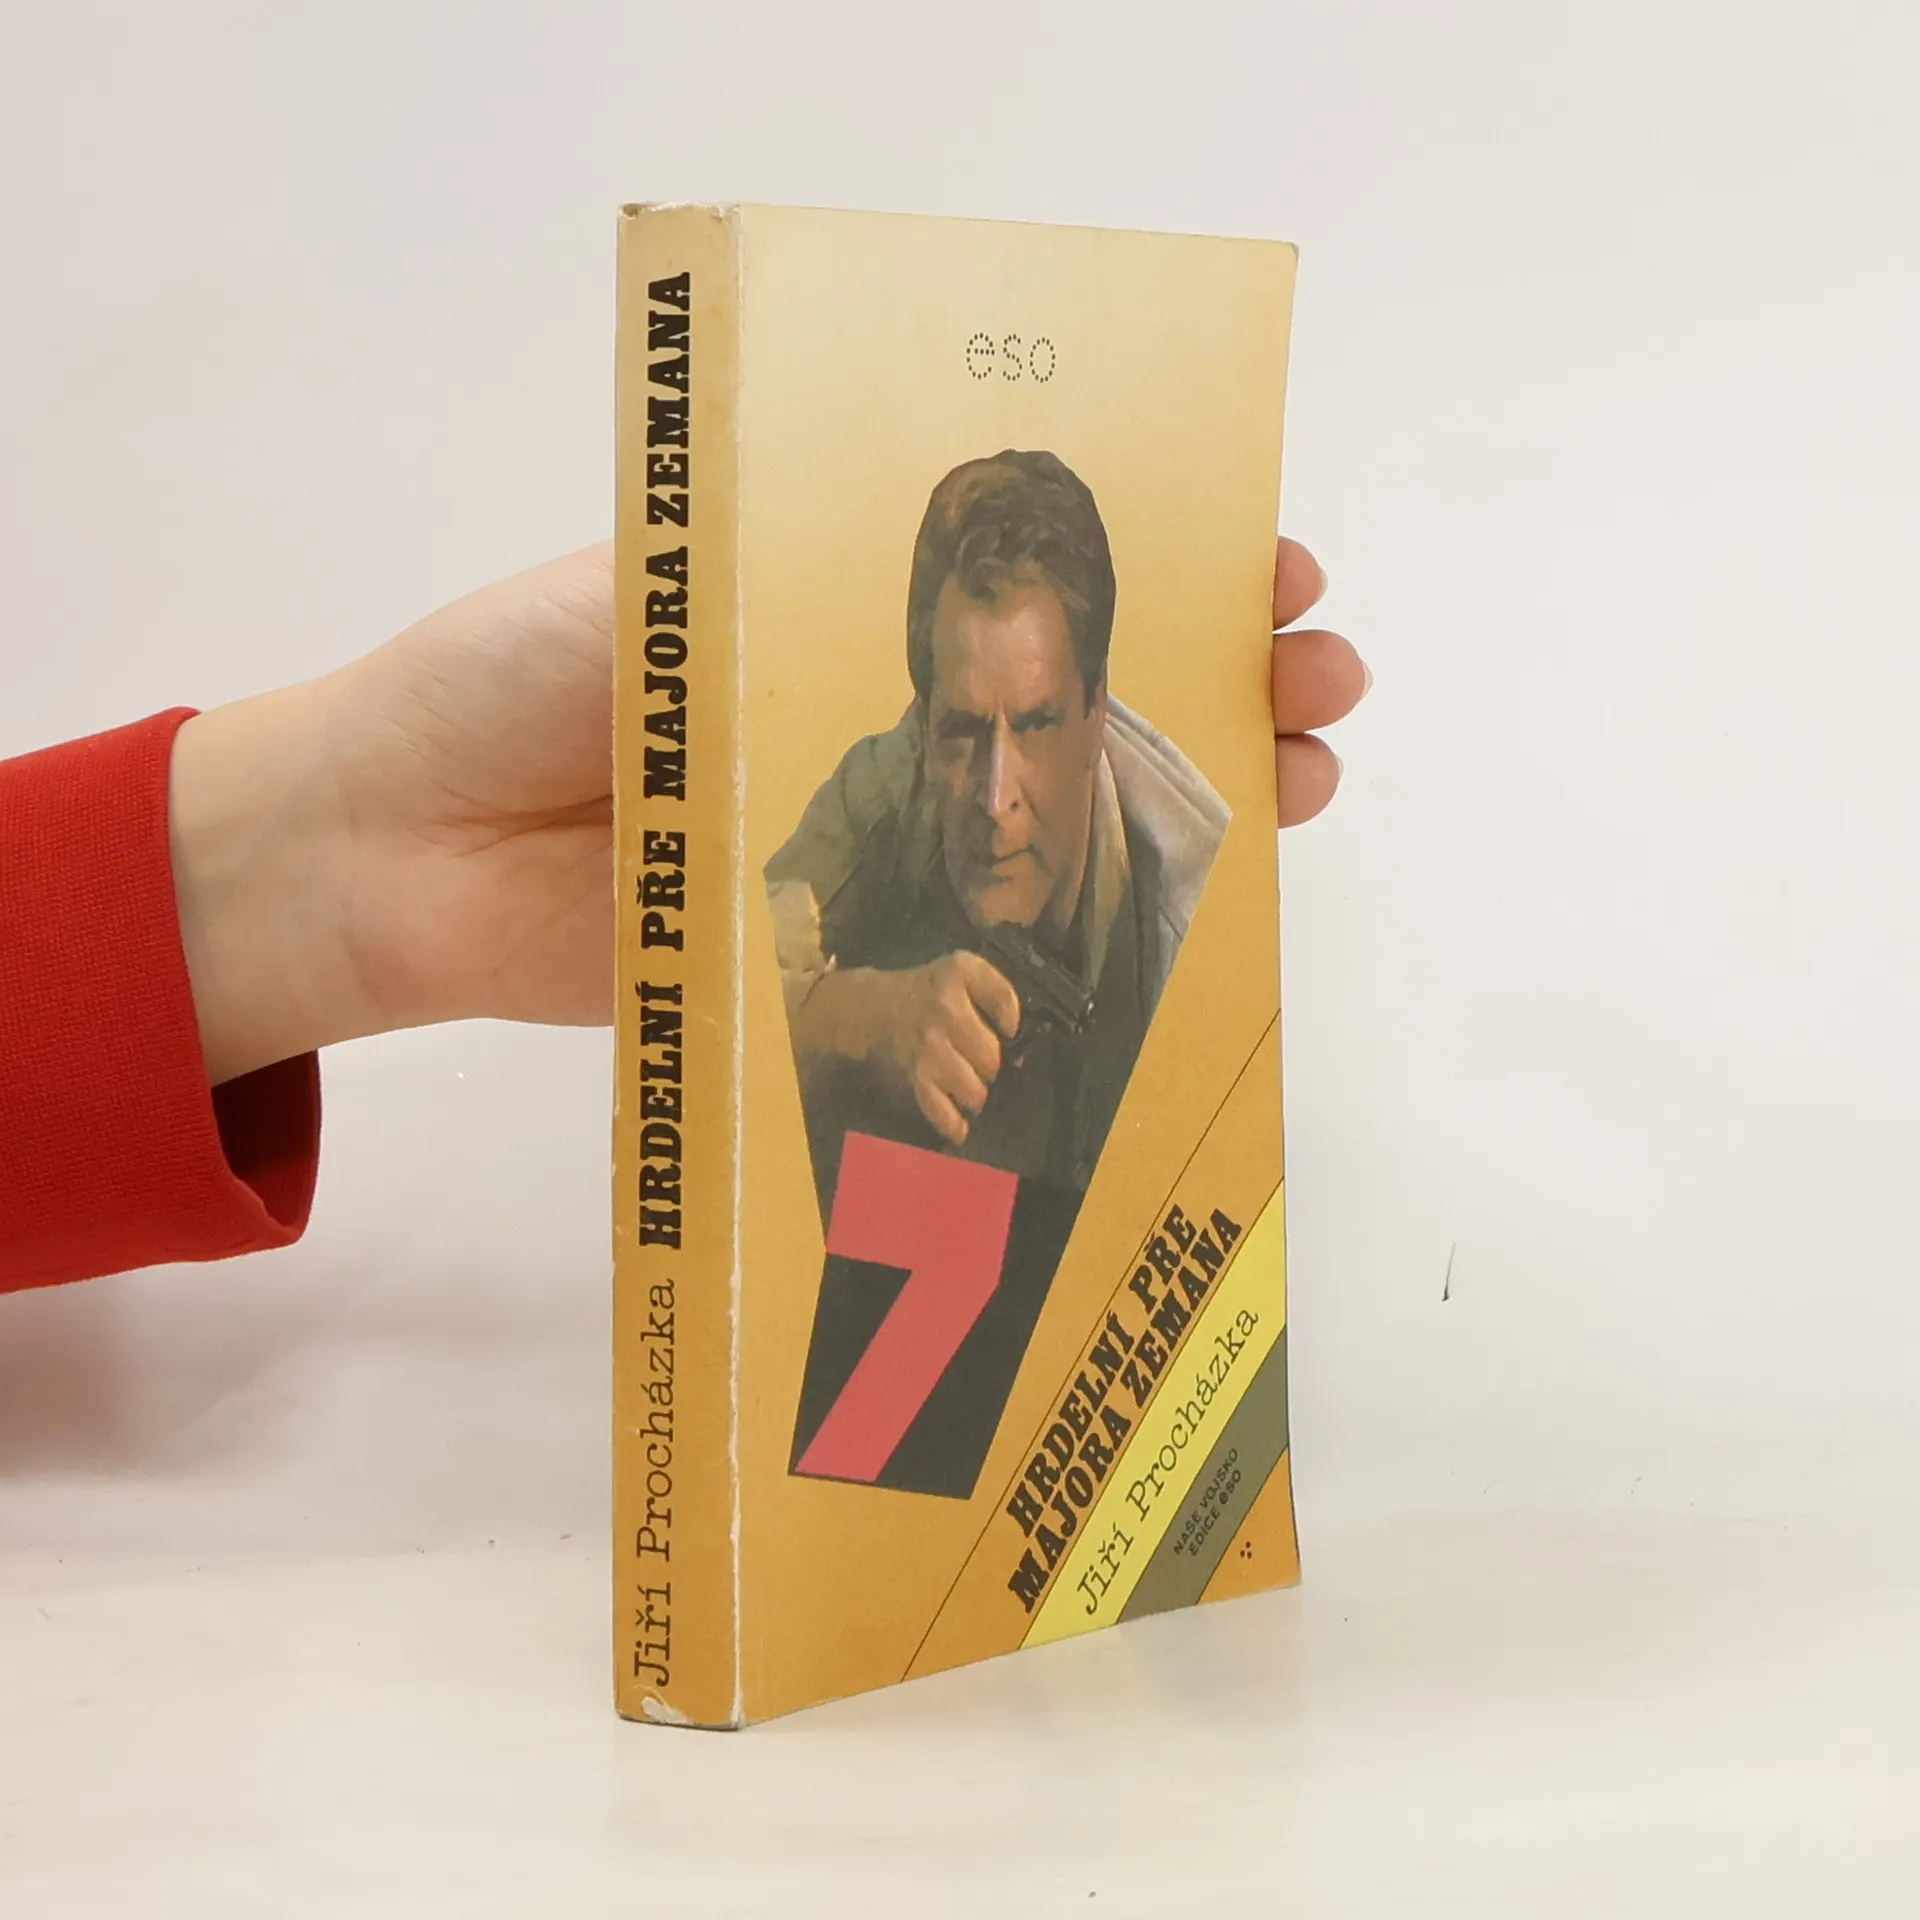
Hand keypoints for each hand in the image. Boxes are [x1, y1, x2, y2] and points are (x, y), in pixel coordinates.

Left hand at [169, 535, 1366, 1081]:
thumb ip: (782, 591)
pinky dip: (1078, 931)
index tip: (1260, 555)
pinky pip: (976, 945)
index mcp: (838, 622)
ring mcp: (870, 847)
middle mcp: (874, 729)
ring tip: (1307, 768)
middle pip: (1078, 704)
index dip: (1153, 572)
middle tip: (1316, 670)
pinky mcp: (840, 958)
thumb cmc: (503, 685)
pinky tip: (1180, 913)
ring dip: (1188, 794)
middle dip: (1217, 676)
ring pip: (1057, 822)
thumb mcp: (651, 590)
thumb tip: (972, 589)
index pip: (1029, 588)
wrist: (396, 852)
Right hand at [865, 951, 1022, 1145]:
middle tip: (983, 1067)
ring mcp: (930, 1047)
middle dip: (991, 1067)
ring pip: (975, 1089)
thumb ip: (994, 989)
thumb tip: (1014, 1030)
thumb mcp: (959, 969)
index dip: (1010, 1021)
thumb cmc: (925, 993)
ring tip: (972, 1092)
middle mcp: (946, 1010)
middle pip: (992, 1056)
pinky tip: (960, 1129)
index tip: (1008, 1032)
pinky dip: (954, 1124)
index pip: (1002, 999)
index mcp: (958, 976)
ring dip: (976, 1095)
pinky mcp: (915, 1076)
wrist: (872, 1010)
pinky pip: (942, 1110)